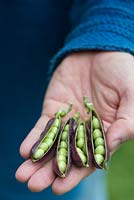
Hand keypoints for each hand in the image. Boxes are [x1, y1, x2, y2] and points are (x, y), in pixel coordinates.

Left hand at [15, 51, 133, 193]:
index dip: (76, 173)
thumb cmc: (121, 71)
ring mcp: (67, 121)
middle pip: (66, 155)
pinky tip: (25, 151)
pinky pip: (43, 126)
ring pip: (51, 144)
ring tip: (22, 176)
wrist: (99, 51)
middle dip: (50, 171)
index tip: (59, 187)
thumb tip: (110, 146)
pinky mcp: (54, 109)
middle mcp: (85, 131)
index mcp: (105, 131)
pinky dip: (34, 138)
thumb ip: (127, 121)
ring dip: (37, 160)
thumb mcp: (132, 94)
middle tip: (33, 185)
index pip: (90, 158)